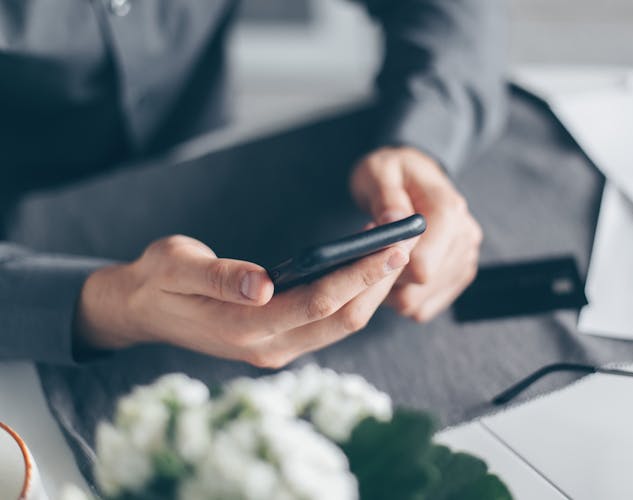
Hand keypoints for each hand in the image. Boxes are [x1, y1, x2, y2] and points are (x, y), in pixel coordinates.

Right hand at [75, 235, 408, 367]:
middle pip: (340, 318)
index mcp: (243, 328)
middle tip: (405, 243)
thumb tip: (262, 284)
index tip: (390, 247)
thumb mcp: (177, 266)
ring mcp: (275, 349)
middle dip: (376, 282)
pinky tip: (365, 272)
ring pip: (339, 324)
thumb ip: (218, 276)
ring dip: (370, 291)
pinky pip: (327, 323)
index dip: (357, 275)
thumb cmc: (158, 280)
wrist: (142, 308)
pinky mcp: (279, 342)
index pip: (316, 303)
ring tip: (393, 253)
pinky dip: (352, 298)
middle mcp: (267, 347)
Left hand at [350, 146, 481, 321]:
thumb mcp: (380, 172)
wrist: (413, 175)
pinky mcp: (457, 277)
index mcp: (449, 210)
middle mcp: (464, 237)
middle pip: (419, 287)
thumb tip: (393, 223)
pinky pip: (422, 309)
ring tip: (379, 259)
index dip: (389, 264)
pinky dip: (401, 298)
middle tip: (369, 250)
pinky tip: (391, 274)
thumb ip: (387, 197)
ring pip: (417, 303)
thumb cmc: (393, 171)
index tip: (370, 244)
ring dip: (390, 290)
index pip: (423, 265)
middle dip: (386, 276)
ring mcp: (464, 259)